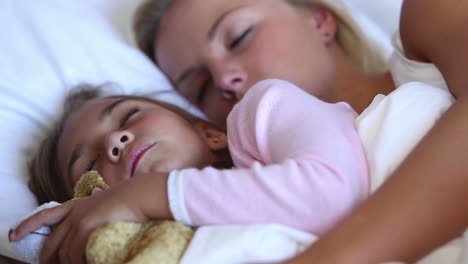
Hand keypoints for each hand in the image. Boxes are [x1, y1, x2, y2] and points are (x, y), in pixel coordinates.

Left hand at [10, 172, 170, 263]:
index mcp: (77, 205)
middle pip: (52, 241)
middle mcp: (74, 212)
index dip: (28, 226)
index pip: (45, 215)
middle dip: (47, 258)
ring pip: (64, 251)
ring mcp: (78, 219)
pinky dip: (78, 263)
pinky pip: (75, 253)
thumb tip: (97, 206)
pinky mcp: (85, 226)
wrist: (139, 194)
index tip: (14, 235)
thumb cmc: (130, 199)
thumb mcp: (108, 203)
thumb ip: (98, 208)